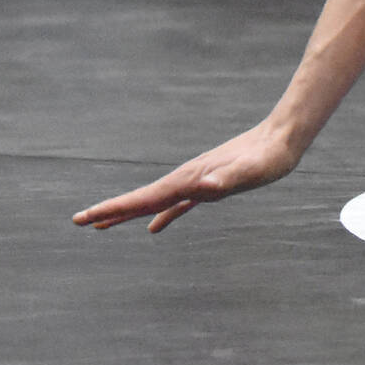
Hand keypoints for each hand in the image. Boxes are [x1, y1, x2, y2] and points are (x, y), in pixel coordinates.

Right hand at [72, 121, 301, 233]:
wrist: (284, 137)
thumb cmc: (268, 157)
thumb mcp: (249, 172)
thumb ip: (227, 179)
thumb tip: (205, 189)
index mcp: (188, 180)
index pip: (144, 199)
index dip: (113, 209)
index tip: (85, 218)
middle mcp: (188, 179)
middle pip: (142, 200)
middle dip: (111, 211)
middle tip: (80, 222)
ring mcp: (198, 180)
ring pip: (156, 201)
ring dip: (131, 212)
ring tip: (105, 224)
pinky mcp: (212, 184)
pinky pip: (178, 203)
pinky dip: (162, 215)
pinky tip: (155, 227)